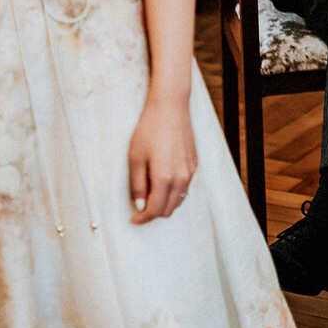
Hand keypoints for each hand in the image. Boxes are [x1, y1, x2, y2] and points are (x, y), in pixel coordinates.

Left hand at [128, 96, 196, 223]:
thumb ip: (138, 185)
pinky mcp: (194, 164)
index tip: (133, 219)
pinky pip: (184, 187)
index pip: (155, 210)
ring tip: (150, 193)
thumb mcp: (135, 158)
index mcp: (164, 178)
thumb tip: (140, 204)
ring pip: (179, 200)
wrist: (170, 107)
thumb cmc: (149, 130)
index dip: (143, 218)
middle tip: (139, 206)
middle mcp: (181, 178)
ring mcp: (190, 171)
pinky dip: (173, 191)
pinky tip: (162, 179)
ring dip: (164, 203)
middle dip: (153, 213)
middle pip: (169, 209)